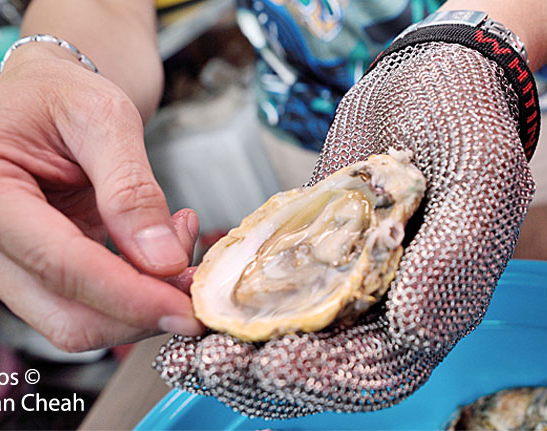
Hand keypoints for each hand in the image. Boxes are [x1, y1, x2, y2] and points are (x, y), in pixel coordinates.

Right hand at [0, 44, 204, 352]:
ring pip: (66, 321)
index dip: (125, 294)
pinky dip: (120, 295)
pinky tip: (149, 256)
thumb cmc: (55, 92)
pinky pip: (70, 306)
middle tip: (191, 291)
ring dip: (131, 306)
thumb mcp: (102, 115)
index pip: (55, 262)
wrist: (35, 95)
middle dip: (133, 313)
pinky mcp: (10, 276)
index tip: (182, 306)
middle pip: (58, 313)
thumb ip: (133, 189)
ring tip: (173, 256)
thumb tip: (164, 262)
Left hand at [156, 42, 535, 417]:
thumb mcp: (477, 177)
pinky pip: (256, 296)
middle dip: (261, 374)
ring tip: (187, 352)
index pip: (374, 372)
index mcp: (431, 305)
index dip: (326, 378)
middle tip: (212, 361)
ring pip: (279, 341)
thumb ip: (453, 255)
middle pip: (317, 370)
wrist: (421, 79)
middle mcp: (380, 309)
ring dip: (231, 354)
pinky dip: (221, 307)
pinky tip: (186, 303)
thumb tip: (415, 329)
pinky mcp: (299, 260)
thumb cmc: (461, 118)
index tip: (277, 363)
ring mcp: (335, 285)